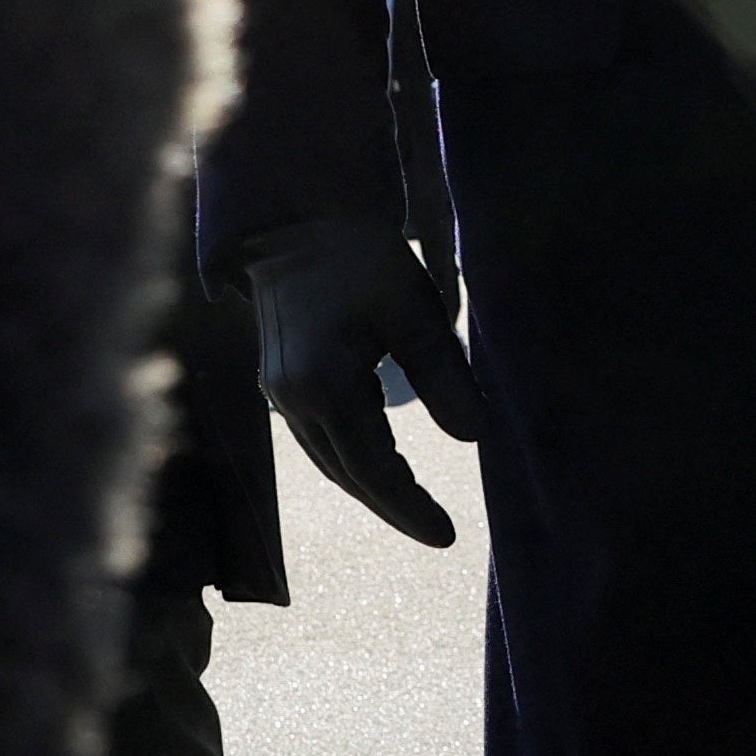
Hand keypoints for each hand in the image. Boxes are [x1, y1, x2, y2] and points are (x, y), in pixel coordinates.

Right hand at [245, 213, 478, 548]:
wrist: (297, 220)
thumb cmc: (362, 257)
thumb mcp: (415, 311)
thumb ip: (445, 375)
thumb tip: (475, 436)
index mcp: (324, 387)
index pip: (375, 471)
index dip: (412, 507)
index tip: (448, 535)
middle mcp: (293, 400)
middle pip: (349, 476)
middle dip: (394, 507)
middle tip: (439, 532)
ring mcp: (280, 394)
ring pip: (330, 462)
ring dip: (372, 487)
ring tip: (415, 508)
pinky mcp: (280, 382)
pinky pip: (319, 439)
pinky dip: (352, 459)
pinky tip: (381, 466)